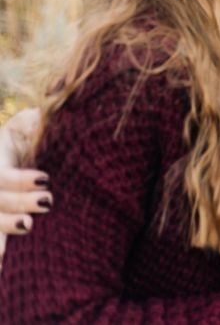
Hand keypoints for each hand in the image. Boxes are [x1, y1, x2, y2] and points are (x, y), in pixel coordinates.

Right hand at [0, 108, 48, 268]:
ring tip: (28, 226)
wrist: (11, 161)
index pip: (0, 178)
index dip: (19, 181)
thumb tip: (39, 114)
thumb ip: (29, 122)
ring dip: (4, 230)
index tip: (46, 179)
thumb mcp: (20, 129)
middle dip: (17, 203)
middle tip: (48, 201)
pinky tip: (3, 270)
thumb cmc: (20, 144)